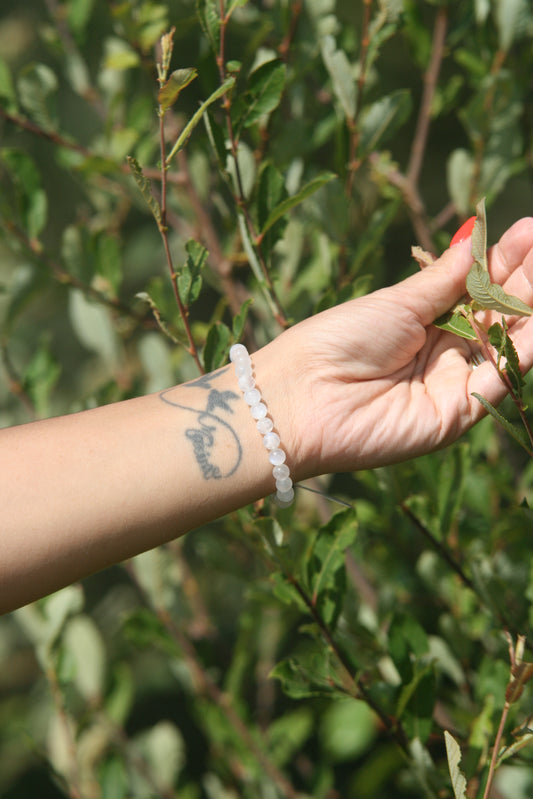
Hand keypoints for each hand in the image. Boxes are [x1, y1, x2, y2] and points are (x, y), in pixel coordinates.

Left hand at [263, 218, 532, 478]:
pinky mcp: (457, 415)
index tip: (530, 229)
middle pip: (496, 313)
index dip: (504, 260)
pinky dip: (524, 348)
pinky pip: (499, 378)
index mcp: (422, 320)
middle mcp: (442, 352)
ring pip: (505, 343)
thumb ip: (445, 278)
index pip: (475, 286)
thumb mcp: (396, 302)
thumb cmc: (339, 339)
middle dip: (525, 280)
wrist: (304, 397)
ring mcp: (452, 383)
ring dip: (531, 310)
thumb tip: (476, 236)